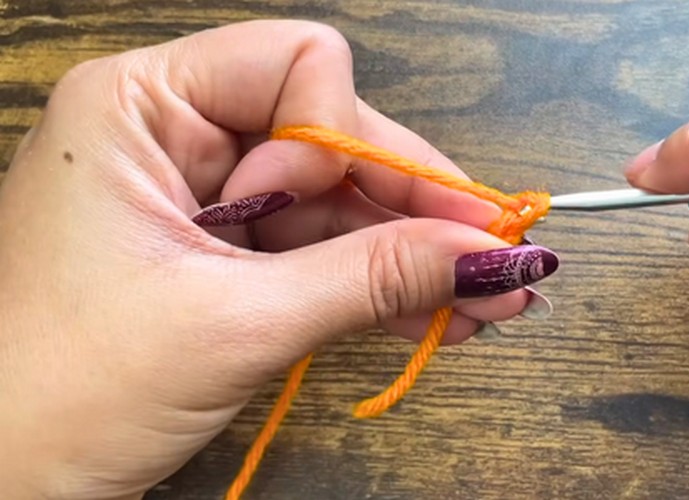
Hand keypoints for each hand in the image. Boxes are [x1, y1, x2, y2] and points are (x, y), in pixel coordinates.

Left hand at [0, 20, 557, 498]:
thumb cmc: (67, 393)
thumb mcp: (236, 325)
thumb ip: (371, 277)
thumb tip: (492, 255)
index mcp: (141, 105)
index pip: (295, 65)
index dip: (339, 140)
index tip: (332, 218)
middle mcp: (172, 132)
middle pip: (333, 138)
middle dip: (412, 206)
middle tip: (499, 261)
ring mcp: (200, 196)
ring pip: (338, 202)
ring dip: (410, 255)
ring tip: (487, 306)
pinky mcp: (219, 252)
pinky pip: (317, 249)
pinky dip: (373, 283)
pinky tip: (436, 315)